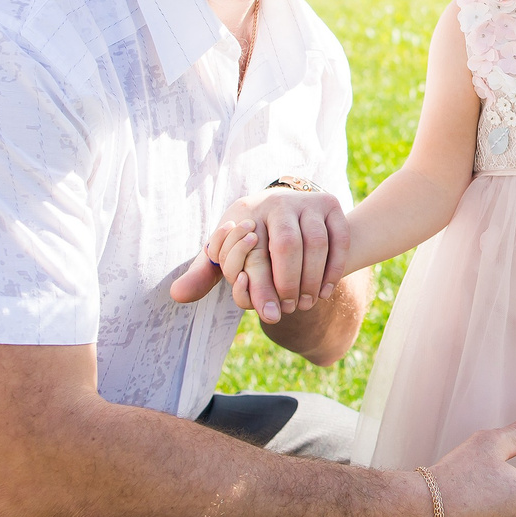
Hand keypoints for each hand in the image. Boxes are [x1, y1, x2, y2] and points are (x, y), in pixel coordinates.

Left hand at [170, 189, 349, 323]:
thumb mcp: (223, 254)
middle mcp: (274, 202)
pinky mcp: (330, 204)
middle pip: (285, 246)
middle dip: (289, 282)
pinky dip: (334, 266)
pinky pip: (338, 238)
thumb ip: (202, 275)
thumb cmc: (248, 242)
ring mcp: (305, 201)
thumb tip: (177, 295)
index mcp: (243, 212)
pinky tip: (325, 289)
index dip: (261, 287)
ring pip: (315, 242)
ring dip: (313, 277)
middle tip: (290, 308)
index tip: (270, 315)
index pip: (251, 253)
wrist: (284, 211)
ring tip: (308, 302)